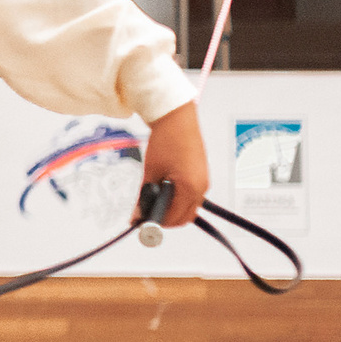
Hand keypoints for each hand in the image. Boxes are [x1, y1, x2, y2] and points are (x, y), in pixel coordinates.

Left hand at [137, 102, 208, 226]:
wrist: (177, 119)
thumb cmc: (165, 141)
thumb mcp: (150, 172)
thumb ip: (144, 197)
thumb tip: (136, 216)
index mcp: (190, 188)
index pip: (174, 218)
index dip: (155, 223)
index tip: (140, 223)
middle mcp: (201, 188)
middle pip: (184, 218)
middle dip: (164, 219)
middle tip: (145, 213)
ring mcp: (204, 182)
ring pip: (188, 209)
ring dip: (171, 209)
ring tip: (152, 199)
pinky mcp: (202, 176)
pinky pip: (191, 197)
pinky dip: (178, 199)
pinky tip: (163, 191)